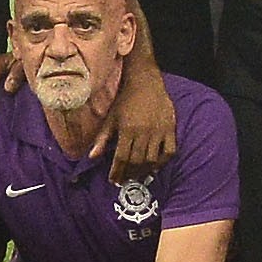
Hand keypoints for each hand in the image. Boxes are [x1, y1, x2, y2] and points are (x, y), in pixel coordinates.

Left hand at [108, 59, 179, 178]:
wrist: (145, 81)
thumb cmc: (125, 99)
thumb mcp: (111, 118)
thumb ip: (102, 138)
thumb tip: (91, 157)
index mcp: (127, 130)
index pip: (121, 158)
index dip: (117, 172)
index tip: (113, 180)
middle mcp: (143, 132)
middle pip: (137, 161)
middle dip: (129, 174)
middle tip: (124, 180)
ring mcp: (159, 131)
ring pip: (152, 159)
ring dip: (144, 170)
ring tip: (138, 175)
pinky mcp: (170, 129)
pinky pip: (170, 151)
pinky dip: (163, 161)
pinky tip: (156, 165)